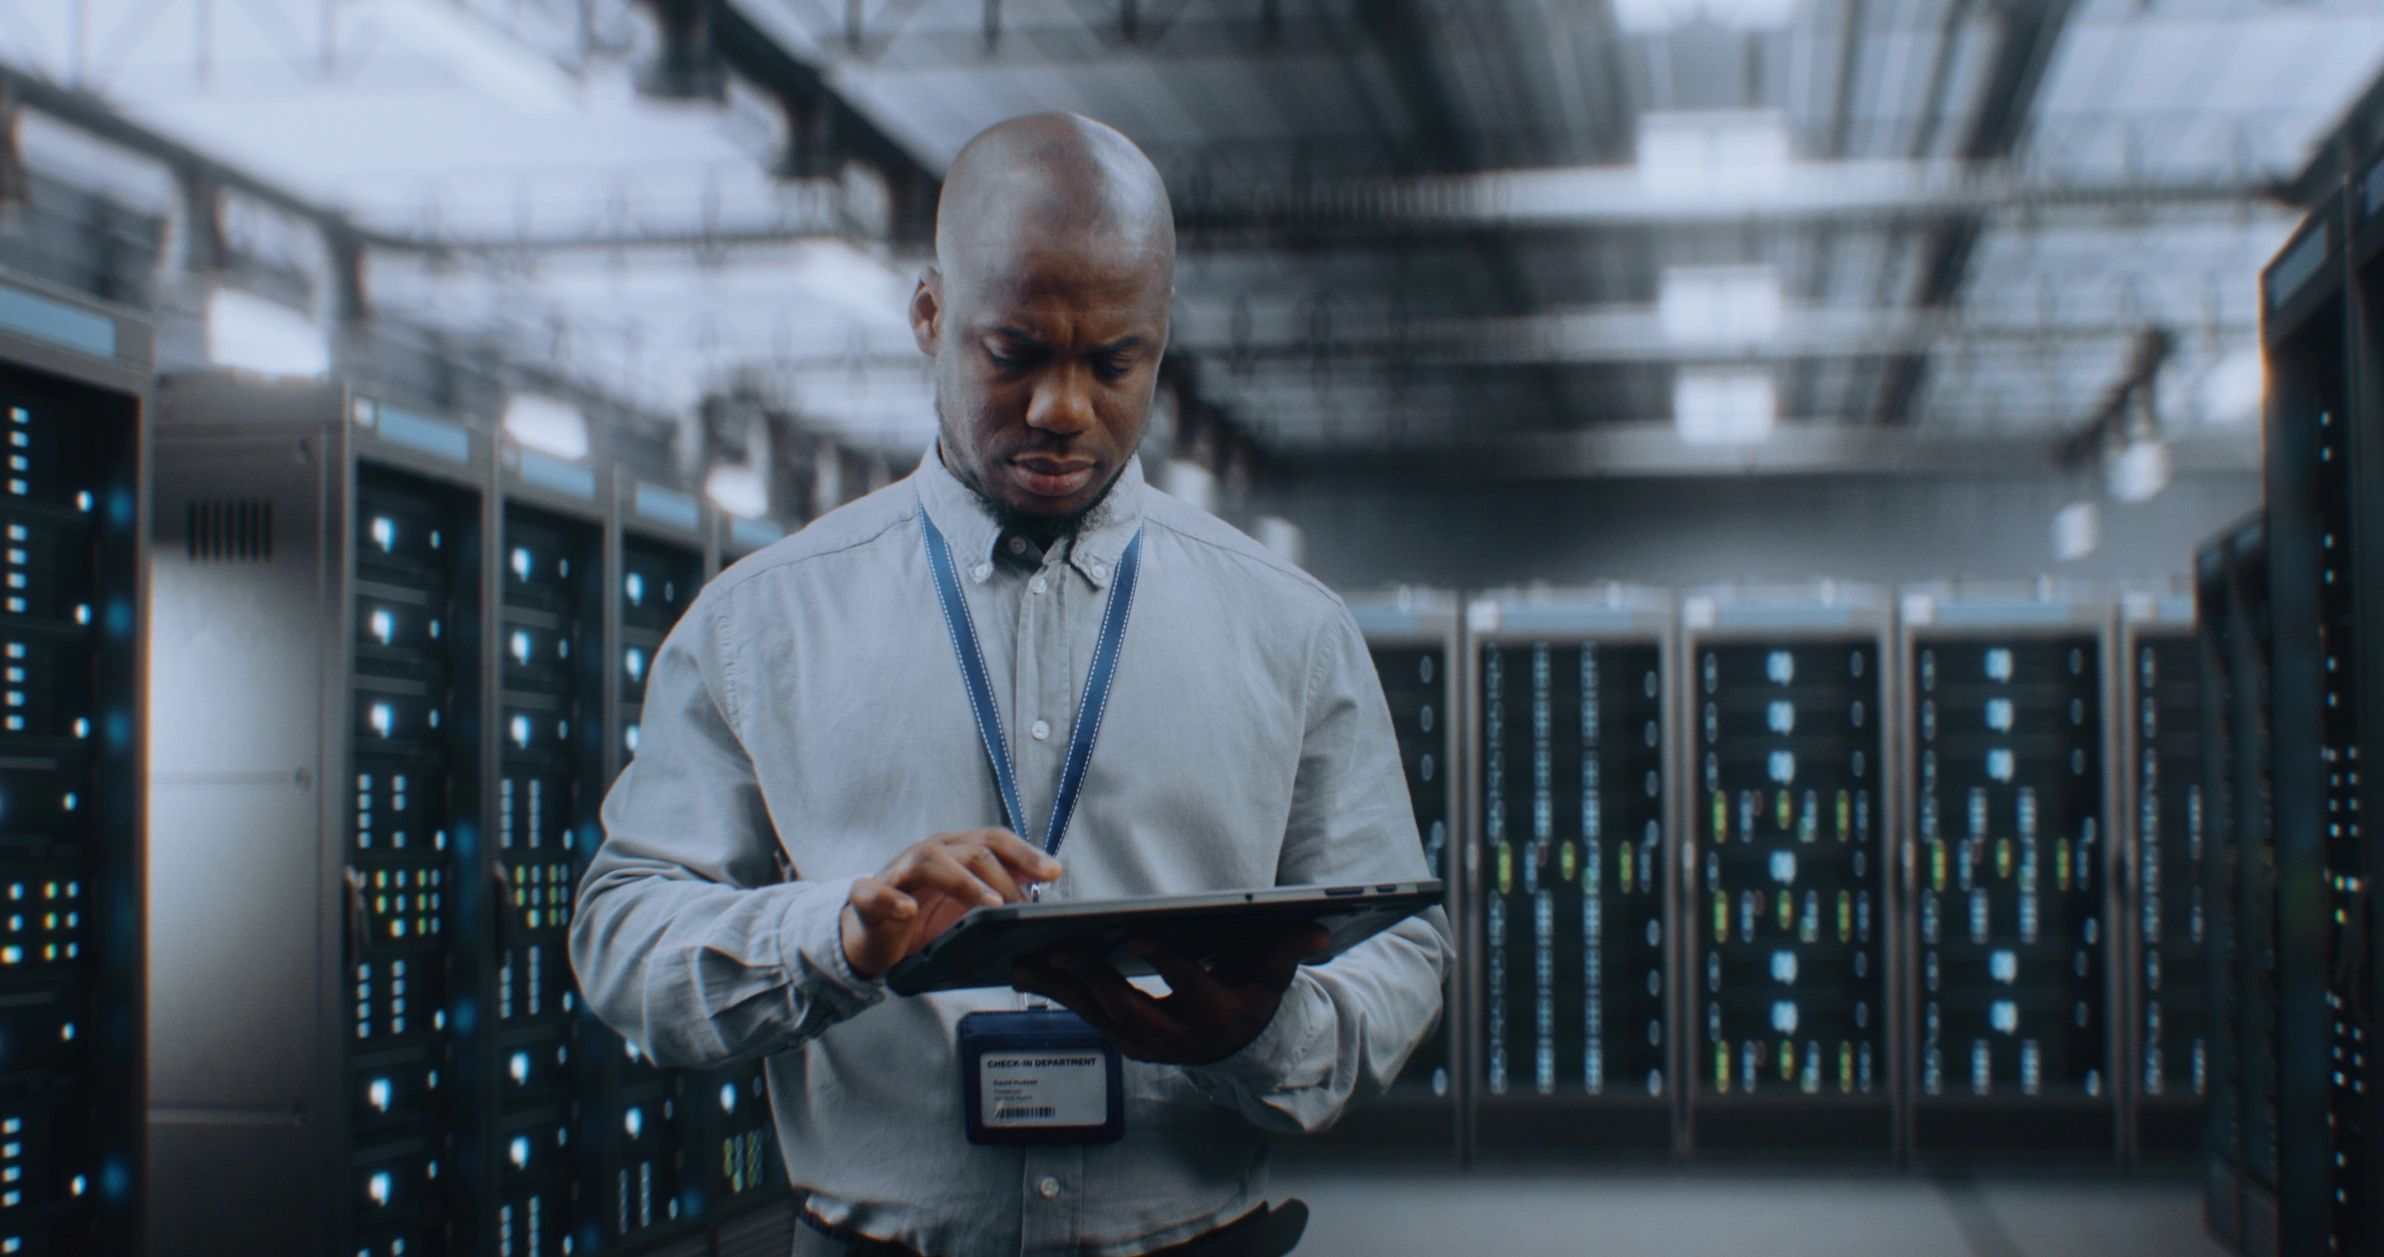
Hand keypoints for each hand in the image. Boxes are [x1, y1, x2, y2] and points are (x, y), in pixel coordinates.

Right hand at [841, 829, 1060, 977]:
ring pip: (930, 861)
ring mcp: (897, 872)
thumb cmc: (923, 919)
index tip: (1054, 872)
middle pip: (971, 850)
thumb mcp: (967, 907)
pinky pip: (876, 892)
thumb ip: (999, 892)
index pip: (995, 840)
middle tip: (1023, 906)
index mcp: (955, 851)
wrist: (870, 939)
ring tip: (988, 904)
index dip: (1026, 854)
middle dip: (1003, 876)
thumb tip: (1043, 888)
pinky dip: (892, 900)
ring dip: (963, 882)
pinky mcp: (867, 896)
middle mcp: (929, 853)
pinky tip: (909, 910)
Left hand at [1010, 924, 1329, 1064]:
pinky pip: (1084, 1016)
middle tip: (1058, 946)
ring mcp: (1146, 1043)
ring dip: (1060, 988)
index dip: (1164, 960)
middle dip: (1092, 977)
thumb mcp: (1274, 975)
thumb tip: (1321, 927)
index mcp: (1214, 1015)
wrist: (1239, 1048)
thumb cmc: (1253, 996)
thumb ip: (1290, 950)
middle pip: (1129, 1005)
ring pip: (1097, 1014)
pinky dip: (1055, 993)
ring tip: (1023, 958)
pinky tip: (1025, 970)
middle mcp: (1176, 1036)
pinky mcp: (1123, 1040)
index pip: (1189, 985)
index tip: (1136, 934)